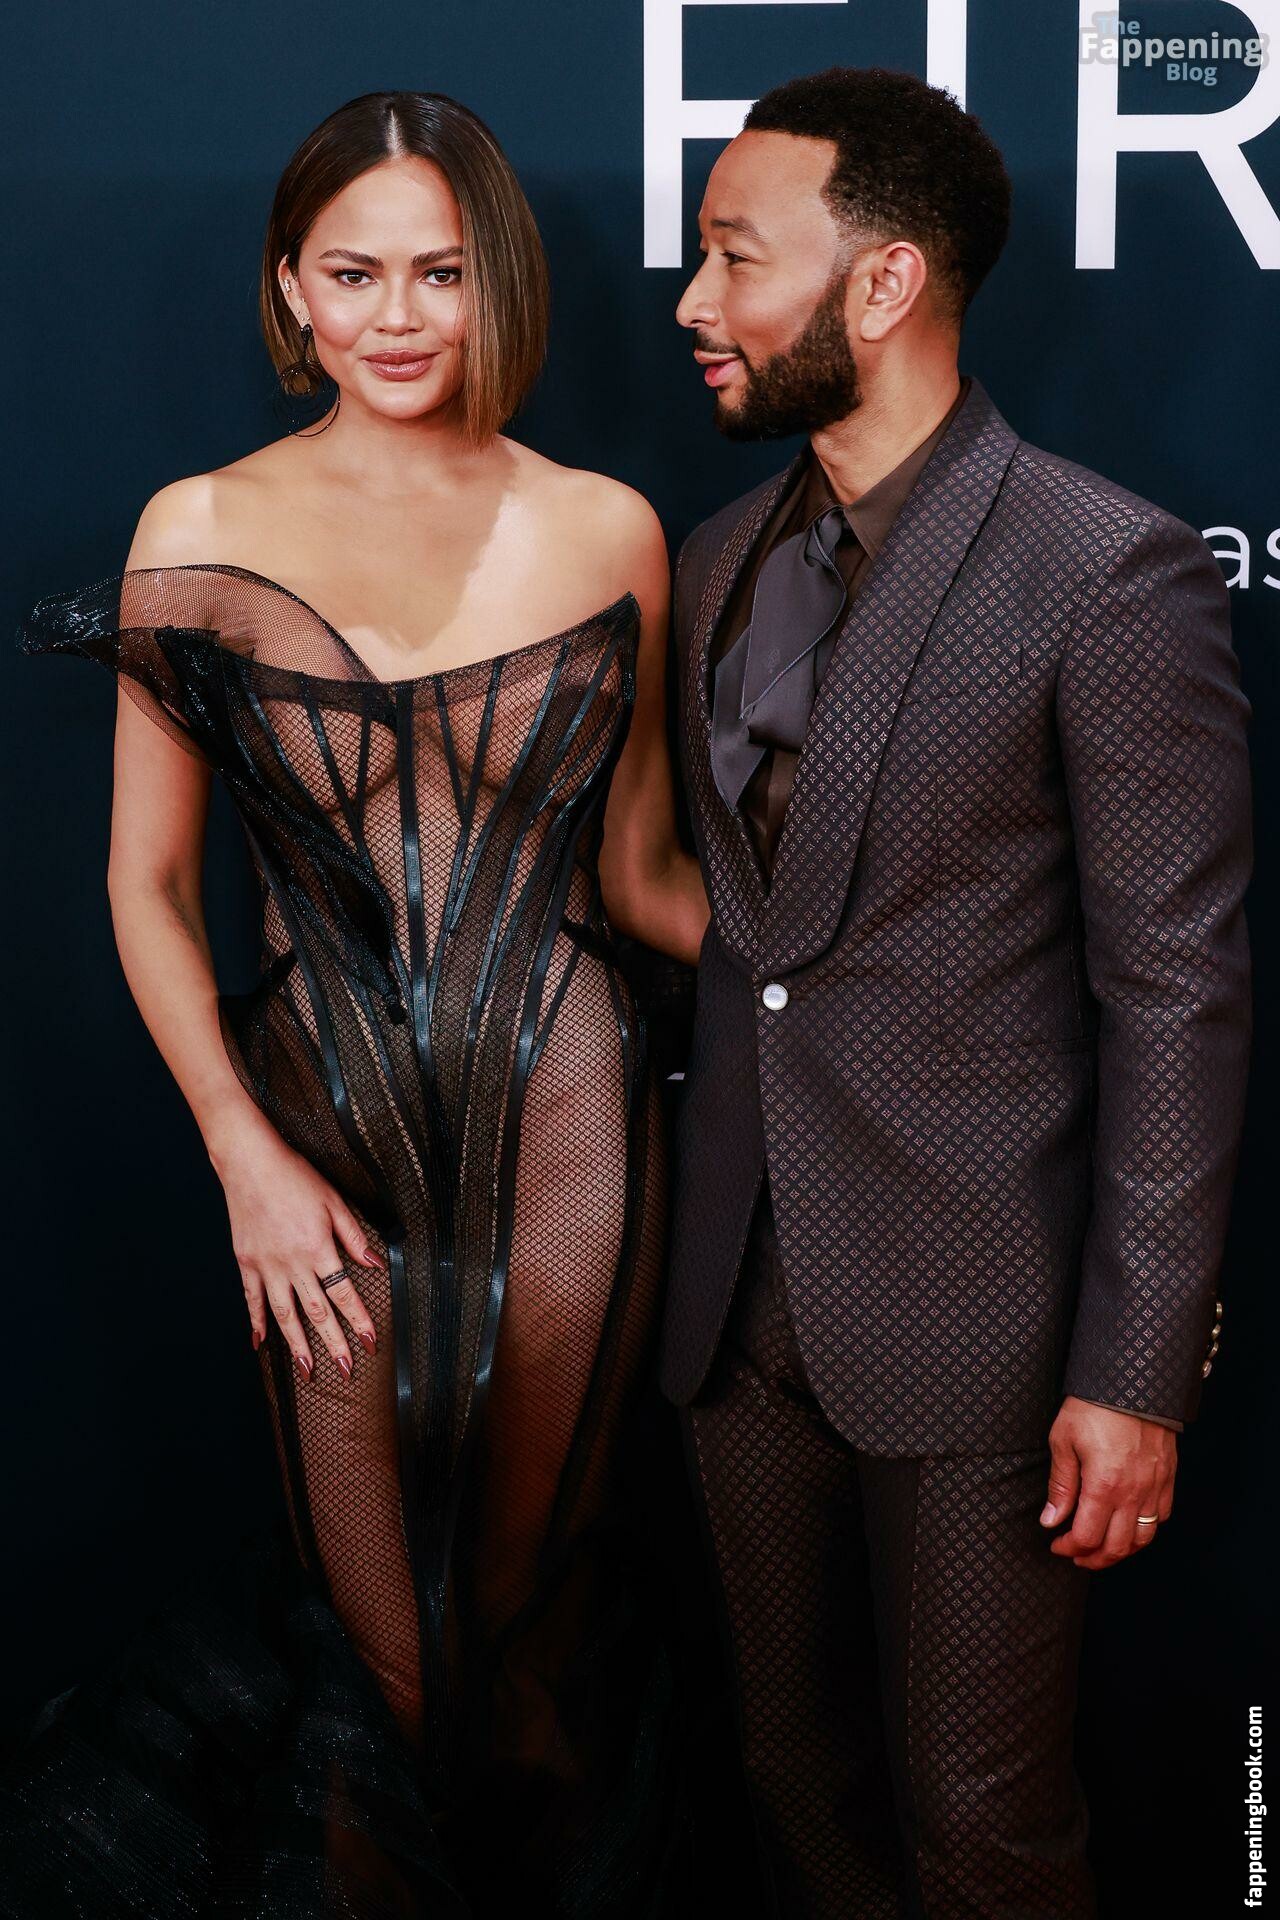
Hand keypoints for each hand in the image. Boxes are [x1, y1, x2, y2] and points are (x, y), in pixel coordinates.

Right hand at [213, 1111, 383, 1382]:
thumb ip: (354, 1236)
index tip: (370, 1343)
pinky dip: (256, 1322)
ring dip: (297, 1344)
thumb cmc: (295, 1177)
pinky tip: (260, 1343)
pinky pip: (252, 1299)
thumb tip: (376, 1264)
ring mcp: (266, 1266)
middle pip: (317, 1312)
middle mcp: (292, 1263)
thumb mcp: (333, 1201)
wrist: (250, 1163)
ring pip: (284, 1314)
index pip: (344, 1294)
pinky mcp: (246, 1262)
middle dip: (334, 1344)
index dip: (359, 1320)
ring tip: (307, 1370)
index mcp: (318, 1248)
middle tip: (345, 1371)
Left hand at [1040, 1395, 1176, 1569]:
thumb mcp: (1063, 1440)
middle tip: (1076, 1556)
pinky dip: (1145, 1530)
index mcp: (1103, 1486)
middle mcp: (1133, 1494)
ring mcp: (1154, 1487)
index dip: (1069, 1547)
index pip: (1087, 1537)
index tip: (1056, 1544)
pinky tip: (1128, 1525)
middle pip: (1117, 1547)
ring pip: (1142, 1539)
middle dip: (1093, 1559)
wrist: (1132, 1382)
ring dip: (1120, 1551)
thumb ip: (1060, 1485)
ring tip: (1101, 1549)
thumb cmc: (1093, 1407)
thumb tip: (1051, 1521)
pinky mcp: (1167, 1478)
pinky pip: (1161, 1518)